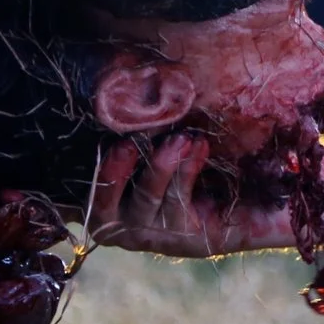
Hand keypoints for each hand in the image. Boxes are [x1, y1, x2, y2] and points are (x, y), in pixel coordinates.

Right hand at [84, 133, 305, 257]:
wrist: (240, 203)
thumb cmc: (180, 168)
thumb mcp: (148, 151)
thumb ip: (130, 133)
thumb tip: (116, 86)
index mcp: (103, 205)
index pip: (84, 192)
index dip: (88, 170)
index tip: (97, 142)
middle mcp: (120, 226)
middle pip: (106, 201)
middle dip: (113, 172)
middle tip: (125, 144)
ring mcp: (150, 235)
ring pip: (147, 198)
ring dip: (162, 165)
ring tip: (181, 138)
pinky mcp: (183, 237)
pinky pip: (179, 201)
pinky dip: (188, 169)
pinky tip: (199, 146)